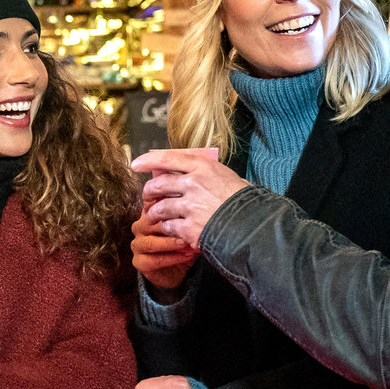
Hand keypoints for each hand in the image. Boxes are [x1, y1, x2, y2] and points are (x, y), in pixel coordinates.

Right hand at [131, 208, 198, 295]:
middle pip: (149, 222)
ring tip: (186, 243)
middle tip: (188, 227)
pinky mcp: (138, 262)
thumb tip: (193, 205)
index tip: (184, 207)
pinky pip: (153, 260)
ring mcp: (137, 244)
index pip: (152, 203)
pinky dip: (171, 258)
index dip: (167, 204)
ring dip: (170, 243)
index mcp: (149, 213)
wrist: (183, 269)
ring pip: (150, 243)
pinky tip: (185, 256)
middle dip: (170, 225)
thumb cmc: (186, 243)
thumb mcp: (188, 226)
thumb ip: (185, 215)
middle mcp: (140, 227)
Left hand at [133, 149, 250, 248]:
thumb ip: (203, 172)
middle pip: (158, 184)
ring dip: (154, 213)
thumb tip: (183, 169)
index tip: (136, 164)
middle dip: (148, 191)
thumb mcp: (225, 176)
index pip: (168, 158)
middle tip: (147, 196)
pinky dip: (167, 229)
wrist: (253, 225)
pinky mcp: (189, 227)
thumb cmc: (243, 200)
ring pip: (159, 208)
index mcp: (203, 167)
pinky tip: (171, 230)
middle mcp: (193, 183)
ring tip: (155, 217)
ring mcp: (190, 206)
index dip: (148, 160)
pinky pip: (168, 227)